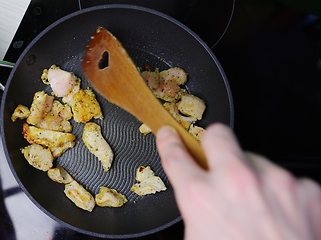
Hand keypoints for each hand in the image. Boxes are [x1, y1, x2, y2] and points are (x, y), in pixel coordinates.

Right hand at [156, 124, 320, 239]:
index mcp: (202, 197)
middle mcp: (238, 181)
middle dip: (212, 144)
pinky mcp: (307, 190)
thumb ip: (193, 213)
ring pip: (255, 160)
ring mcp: (277, 182)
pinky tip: (280, 218)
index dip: (170, 142)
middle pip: (217, 135)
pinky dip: (281, 195)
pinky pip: (286, 180)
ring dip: (251, 178)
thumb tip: (194, 202)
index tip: (169, 135)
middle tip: (214, 159)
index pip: (176, 155)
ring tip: (256, 210)